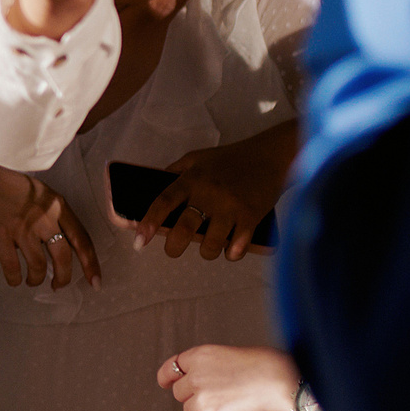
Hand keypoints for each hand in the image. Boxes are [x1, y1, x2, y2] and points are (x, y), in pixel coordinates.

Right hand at [0, 160, 98, 288]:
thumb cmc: (10, 188)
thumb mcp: (42, 193)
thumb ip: (56, 215)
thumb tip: (66, 247)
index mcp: (57, 205)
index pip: (82, 240)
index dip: (91, 264)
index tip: (95, 282)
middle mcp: (43, 217)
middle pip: (63, 257)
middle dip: (63, 278)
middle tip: (58, 285)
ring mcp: (21, 227)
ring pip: (38, 266)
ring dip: (36, 279)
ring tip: (32, 280)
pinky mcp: (0, 235)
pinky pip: (12, 267)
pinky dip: (15, 278)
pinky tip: (15, 279)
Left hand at [133, 121, 298, 260]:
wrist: (270, 156)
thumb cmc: (230, 158)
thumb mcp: (197, 157)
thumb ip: (176, 171)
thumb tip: (154, 185)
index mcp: (192, 178)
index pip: (164, 201)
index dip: (149, 223)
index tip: (138, 242)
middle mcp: (209, 193)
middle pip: (184, 229)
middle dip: (173, 248)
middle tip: (173, 250)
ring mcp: (231, 207)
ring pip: (210, 245)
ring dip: (207, 253)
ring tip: (209, 248)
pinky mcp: (251, 217)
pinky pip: (236, 248)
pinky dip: (231, 254)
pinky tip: (231, 250)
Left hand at [156, 345, 299, 410]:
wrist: (281, 382)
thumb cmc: (264, 365)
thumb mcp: (229, 353)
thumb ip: (209, 365)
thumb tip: (199, 378)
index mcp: (199, 356)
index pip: (170, 368)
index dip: (167, 378)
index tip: (165, 383)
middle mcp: (195, 376)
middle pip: (179, 393)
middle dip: (193, 395)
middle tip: (217, 394)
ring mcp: (202, 399)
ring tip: (228, 403)